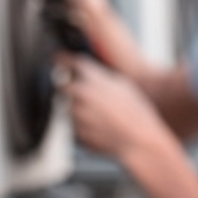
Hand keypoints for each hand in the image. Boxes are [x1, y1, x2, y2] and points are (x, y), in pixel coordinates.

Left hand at [57, 53, 172, 160]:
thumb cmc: (135, 112)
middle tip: (81, 93)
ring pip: (69, 108)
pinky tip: (101, 128)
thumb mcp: (122, 85)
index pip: (69, 62)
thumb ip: (101, 77)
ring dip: (78, 109)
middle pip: (61, 85)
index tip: (58, 59)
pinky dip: (83, 126)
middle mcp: (80, 94)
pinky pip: (75, 126)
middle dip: (67, 87)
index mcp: (93, 79)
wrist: (138, 139)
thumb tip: (86, 74)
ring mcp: (76, 114)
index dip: (63, 60)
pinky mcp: (76, 132)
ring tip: (101, 116)